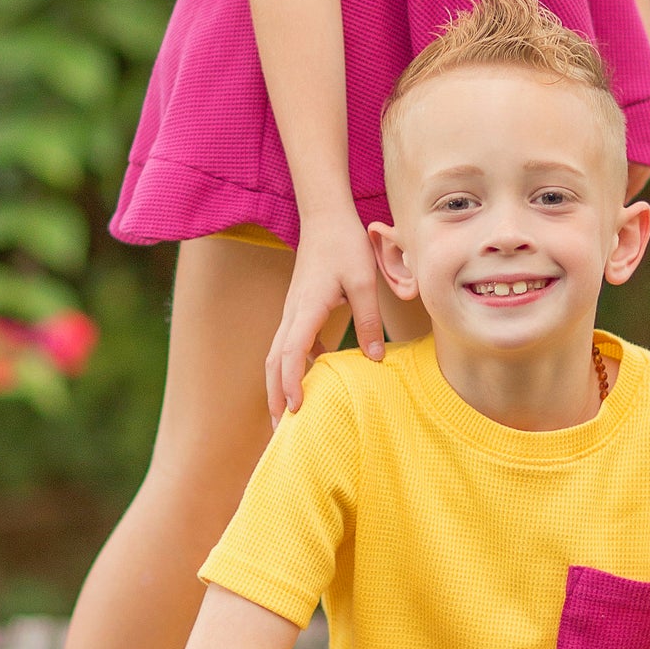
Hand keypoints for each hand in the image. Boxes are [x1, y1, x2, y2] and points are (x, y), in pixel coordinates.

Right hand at [266, 206, 385, 419]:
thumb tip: (375, 360)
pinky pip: (290, 344)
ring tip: (287, 414)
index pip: (292, 354)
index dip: (292, 383)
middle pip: (275, 363)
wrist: (325, 217)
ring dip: (279, 385)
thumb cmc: (345, 246)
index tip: (296, 409)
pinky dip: (294, 366)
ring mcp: (292, 312)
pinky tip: (313, 377)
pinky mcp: (298, 309)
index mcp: (306, 309)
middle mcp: (292, 314)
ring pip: (277, 355)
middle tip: (281, 431)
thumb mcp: (363, 282)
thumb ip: (369, 320)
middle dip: (275, 397)